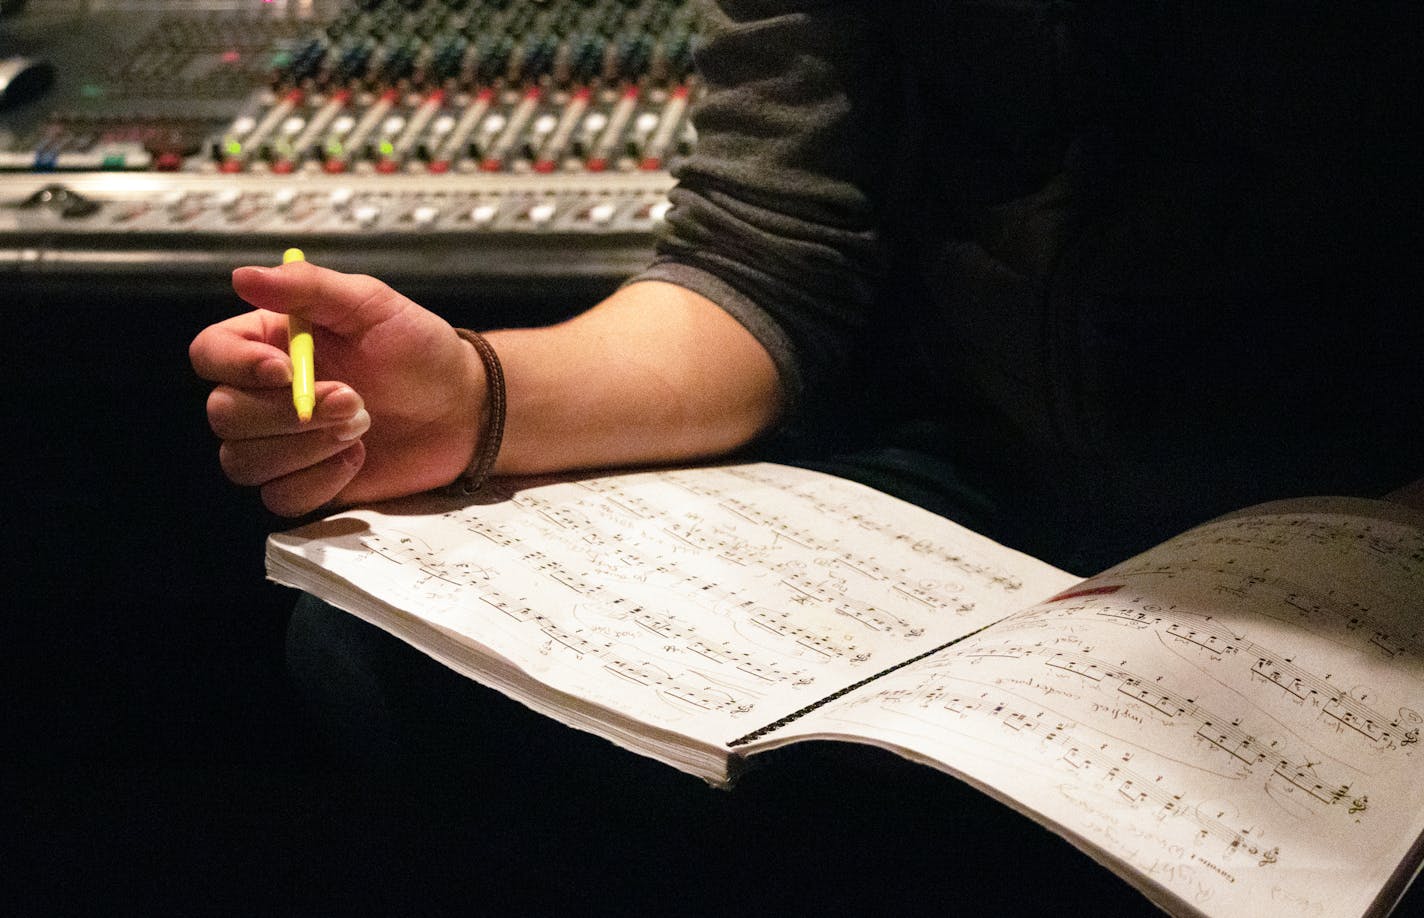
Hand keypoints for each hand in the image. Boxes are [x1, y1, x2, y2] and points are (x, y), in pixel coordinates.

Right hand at [190, 261, 483, 514]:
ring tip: (361, 426)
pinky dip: (319, 482)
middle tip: (353, 399)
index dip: (236, 366)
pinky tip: (358, 458)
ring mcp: (282, 443)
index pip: (210, 354)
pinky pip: (279, 499)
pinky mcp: (305, 483)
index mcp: (269, 342)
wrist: (463, 408)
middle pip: (224, 414)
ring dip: (305, 448)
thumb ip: (309, 287)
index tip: (286, 370)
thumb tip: (244, 276)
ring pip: (243, 462)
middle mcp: (264, 394)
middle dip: (288, 414)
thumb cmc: (419, 350)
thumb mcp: (371, 304)